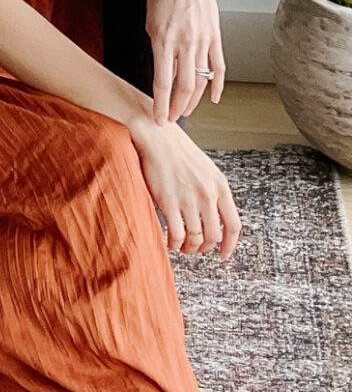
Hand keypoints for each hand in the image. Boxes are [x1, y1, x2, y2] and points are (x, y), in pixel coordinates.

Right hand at [130, 115, 239, 259]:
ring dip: (188, 248)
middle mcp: (208, 195)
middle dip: (203, 248)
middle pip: (213, 236)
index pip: (233, 225)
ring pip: (195, 239)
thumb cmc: (177, 151)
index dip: (229, 245)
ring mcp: (189, 200)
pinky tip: (168, 240)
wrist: (156, 137)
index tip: (223, 254)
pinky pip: (176, 234)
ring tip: (180, 245)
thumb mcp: (206, 169)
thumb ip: (213, 191)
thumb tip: (213, 216)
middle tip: (194, 248)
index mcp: (220, 186)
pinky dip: (173, 243)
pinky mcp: (169, 202)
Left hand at [145, 0, 224, 124]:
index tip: (158, 119)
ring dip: (193, 100)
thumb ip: (158, 48)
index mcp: (164, 39)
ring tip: (185, 112)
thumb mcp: (151, 21)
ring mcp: (203, 40)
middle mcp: (185, 43)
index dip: (160, 105)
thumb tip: (165, 71)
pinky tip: (212, 98)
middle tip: (171, 119)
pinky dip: (217, 85)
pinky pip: (218, 66)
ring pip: (201, 80)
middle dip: (176, 108)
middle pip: (183, 86)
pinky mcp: (215, 36)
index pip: (163, 82)